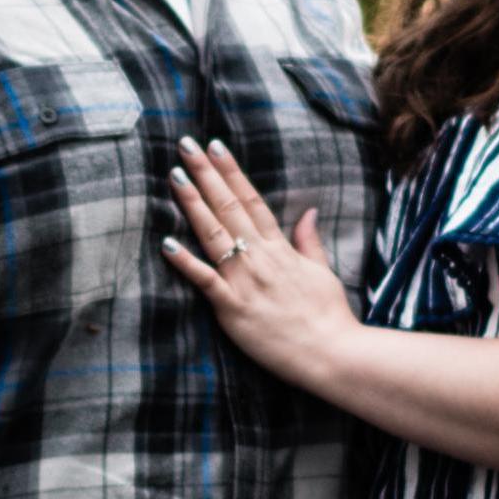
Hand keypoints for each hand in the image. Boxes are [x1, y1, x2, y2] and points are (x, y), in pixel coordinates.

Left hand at [164, 139, 355, 387]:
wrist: (332, 353)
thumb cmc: (329, 315)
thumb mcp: (322, 271)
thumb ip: (309, 241)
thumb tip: (308, 212)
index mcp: (280, 247)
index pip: (251, 199)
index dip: (231, 171)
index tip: (214, 146)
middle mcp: (260, 257)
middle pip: (228, 207)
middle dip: (205, 174)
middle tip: (184, 145)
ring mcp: (245, 281)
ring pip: (213, 234)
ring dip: (192, 204)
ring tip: (175, 176)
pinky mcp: (233, 309)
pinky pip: (205, 281)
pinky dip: (185, 262)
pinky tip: (166, 243)